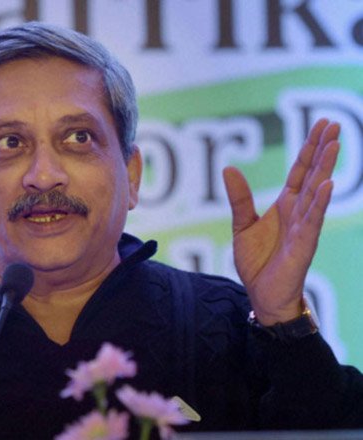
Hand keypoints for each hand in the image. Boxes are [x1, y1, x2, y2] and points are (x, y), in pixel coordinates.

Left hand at [223, 119, 338, 324]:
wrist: (261, 294)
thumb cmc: (257, 262)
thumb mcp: (242, 225)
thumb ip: (240, 198)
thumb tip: (228, 168)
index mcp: (285, 205)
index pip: (300, 171)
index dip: (309, 148)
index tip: (321, 124)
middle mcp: (298, 212)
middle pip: (312, 175)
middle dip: (323, 149)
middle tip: (334, 123)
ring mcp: (304, 227)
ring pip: (316, 193)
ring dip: (325, 169)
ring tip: (335, 144)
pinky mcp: (303, 245)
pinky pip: (313, 221)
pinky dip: (319, 203)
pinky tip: (327, 185)